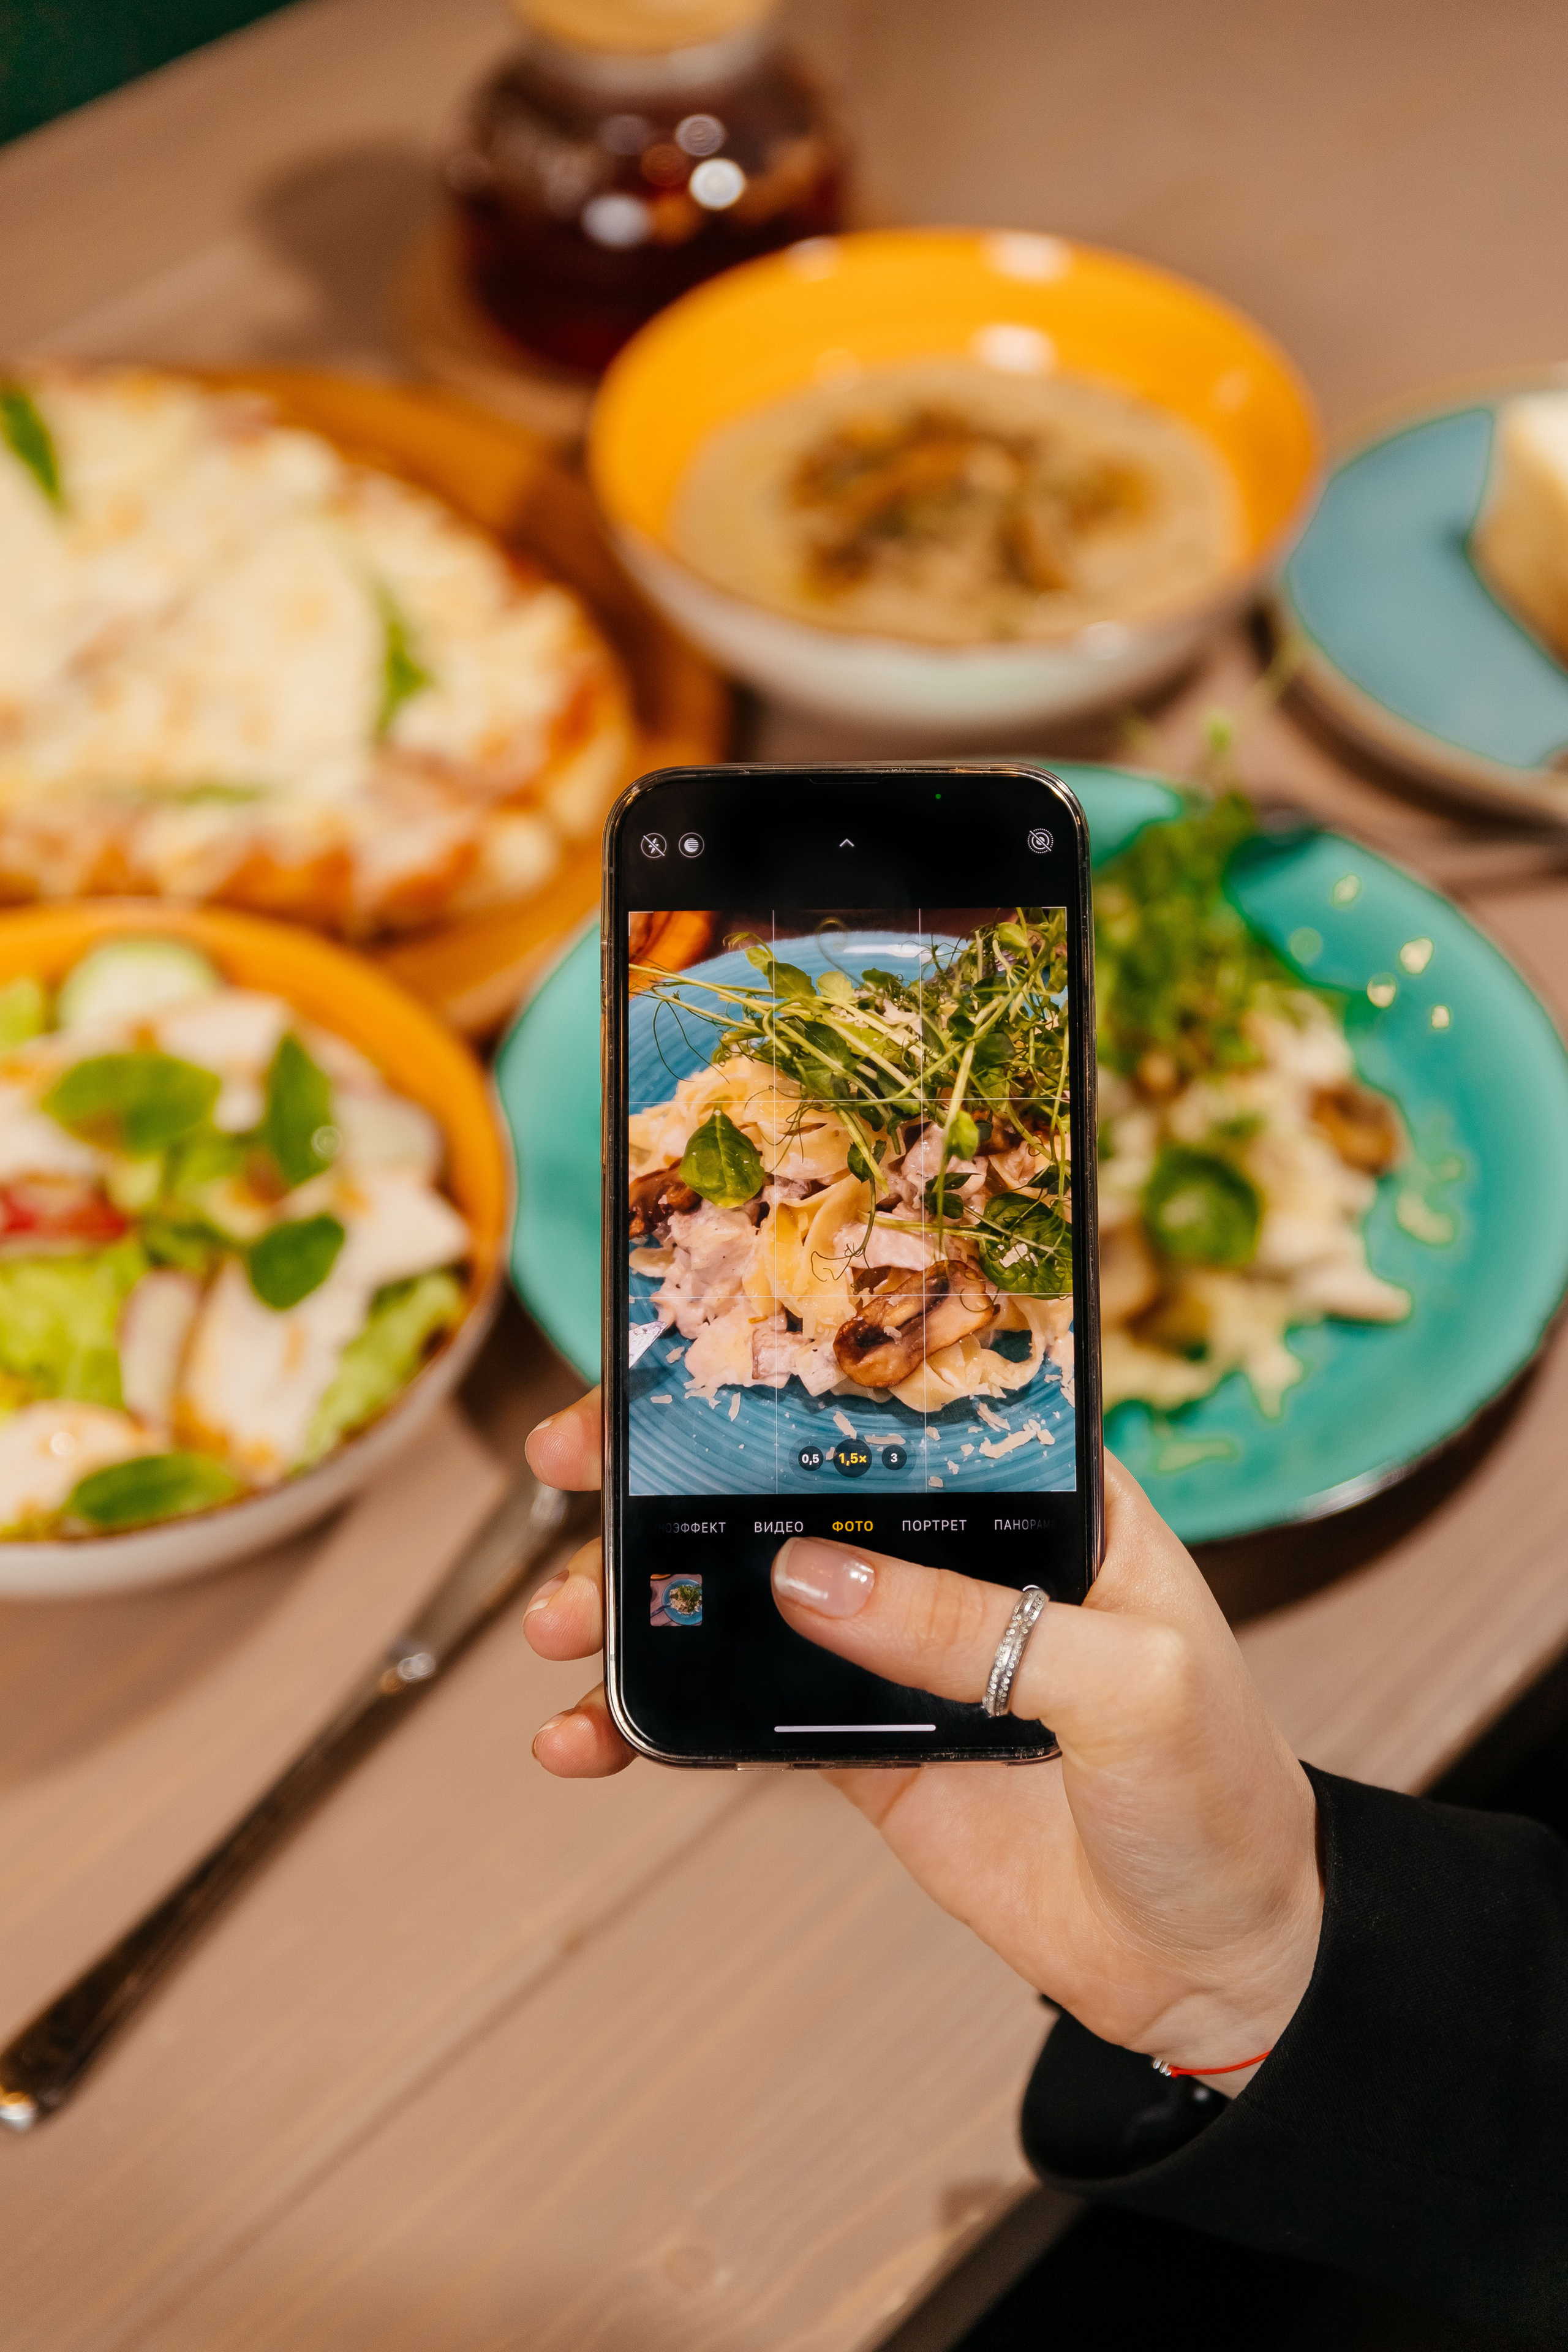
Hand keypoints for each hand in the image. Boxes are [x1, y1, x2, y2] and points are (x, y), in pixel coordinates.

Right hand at [523, 1391, 1321, 2081]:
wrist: (1218, 1965)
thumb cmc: (1222, 1794)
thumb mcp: (1131, 1687)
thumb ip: (971, 1629)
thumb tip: (805, 1581)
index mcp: (1044, 1498)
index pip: (904, 1404)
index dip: (791, 1372)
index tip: (679, 1367)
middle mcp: (959, 1554)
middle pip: (793, 1487)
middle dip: (668, 1475)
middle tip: (568, 1465)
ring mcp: (900, 1648)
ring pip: (746, 1598)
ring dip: (644, 1603)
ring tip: (561, 1627)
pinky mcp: (862, 1745)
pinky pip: (743, 1718)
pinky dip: (660, 1723)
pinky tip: (591, 1736)